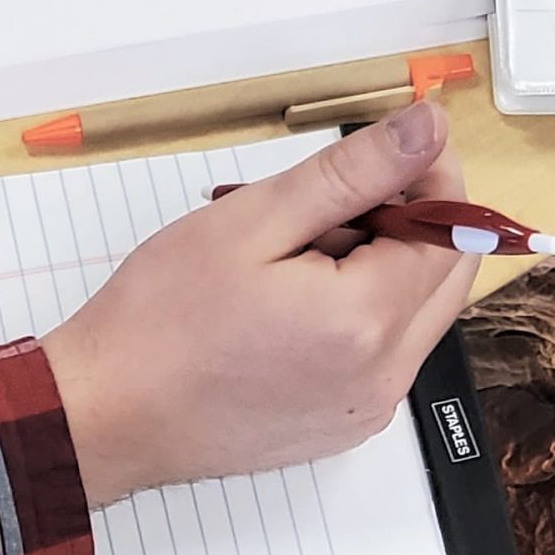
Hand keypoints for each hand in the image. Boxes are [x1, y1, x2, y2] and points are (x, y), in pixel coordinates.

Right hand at [40, 103, 477, 507]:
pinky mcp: (341, 426)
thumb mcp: (256, 220)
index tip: (394, 143)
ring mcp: (365, 411)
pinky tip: (292, 294)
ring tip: (297, 245)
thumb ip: (353, 172)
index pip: (449, 233)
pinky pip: (381, 352)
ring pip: (413, 314)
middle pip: (444, 277)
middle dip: (412, 220)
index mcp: (368, 323)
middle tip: (339, 190)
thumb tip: (428, 128)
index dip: (432, 177)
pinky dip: (359, 310)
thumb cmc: (161, 317)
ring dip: (381, 264)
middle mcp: (383, 379)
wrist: (105, 414)